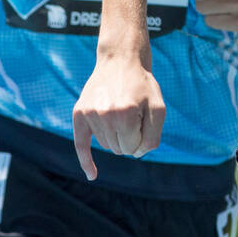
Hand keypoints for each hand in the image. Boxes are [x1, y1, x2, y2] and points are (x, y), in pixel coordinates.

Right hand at [72, 56, 165, 179]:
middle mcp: (104, 116)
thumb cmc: (142, 85)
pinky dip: (86, 161)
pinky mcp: (79, 113)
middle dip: (129, 137)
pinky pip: (80, 144)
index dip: (141, 137)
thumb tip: (136, 154)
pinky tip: (92, 176)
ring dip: (115, 136)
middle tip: (132, 113)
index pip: (133, 148)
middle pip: (119, 149)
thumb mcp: (159, 108)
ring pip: (106, 145)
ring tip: (120, 111)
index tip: (143, 120)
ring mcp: (89, 114)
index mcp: (125, 115)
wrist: (120, 60)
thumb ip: (153, 136)